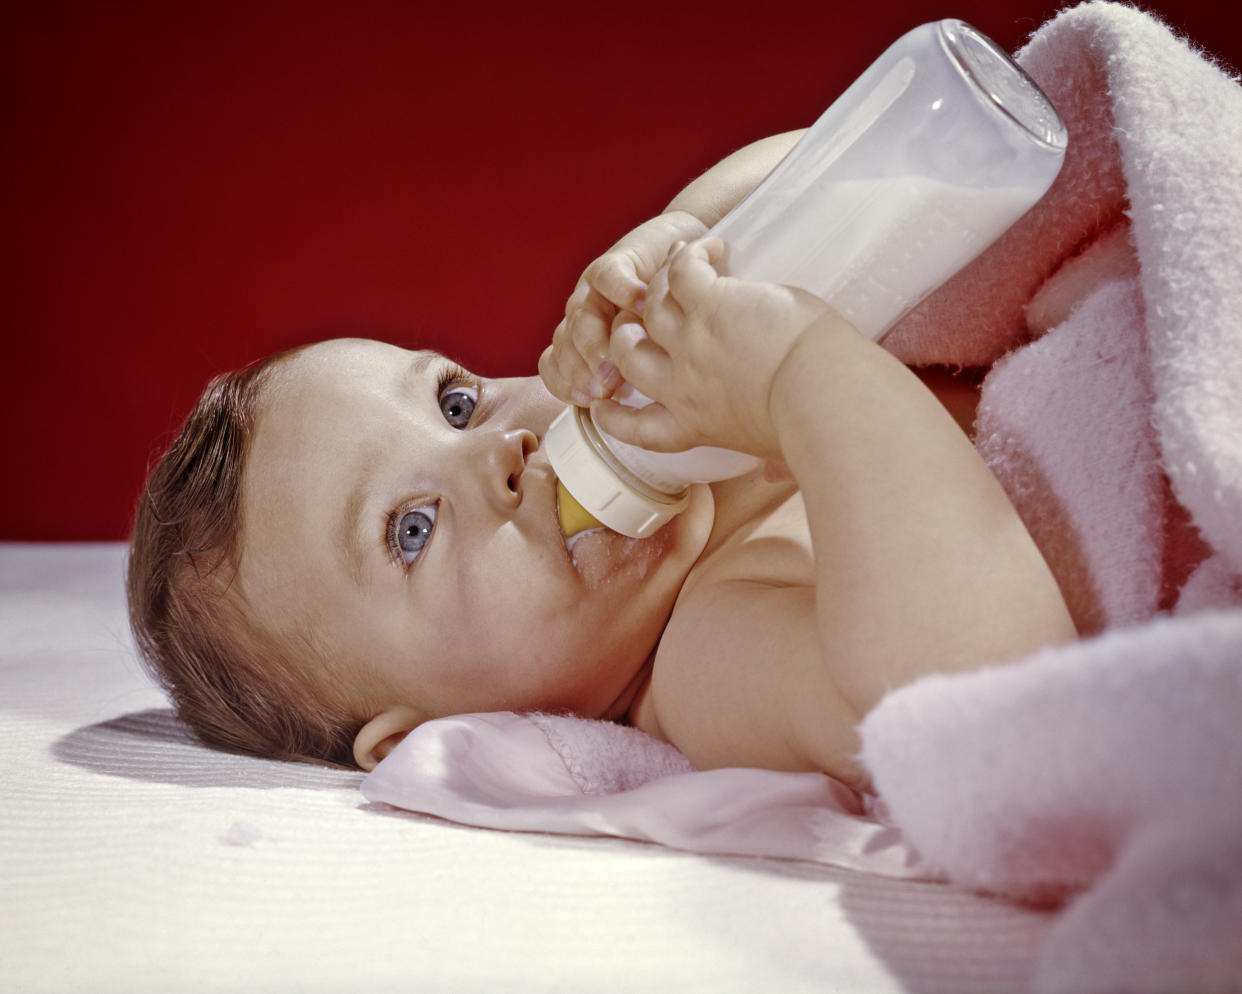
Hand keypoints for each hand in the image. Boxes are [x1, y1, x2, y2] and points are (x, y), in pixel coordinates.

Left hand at [539, 210, 706, 405]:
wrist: (703, 259)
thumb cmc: (686, 320)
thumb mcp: (665, 358)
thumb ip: (648, 385)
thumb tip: (651, 424)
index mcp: (587, 349)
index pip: (558, 372)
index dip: (568, 388)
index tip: (592, 407)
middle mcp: (586, 320)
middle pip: (566, 348)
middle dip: (582, 372)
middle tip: (607, 390)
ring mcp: (597, 291)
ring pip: (580, 317)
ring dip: (597, 341)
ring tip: (622, 357)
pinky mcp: (618, 259)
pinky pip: (608, 276)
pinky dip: (622, 290)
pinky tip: (643, 304)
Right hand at [591, 237, 846, 459]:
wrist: (820, 397)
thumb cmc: (810, 430)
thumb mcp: (776, 453)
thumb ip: (771, 466)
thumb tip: (774, 479)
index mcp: (694, 425)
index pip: (635, 426)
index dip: (611, 415)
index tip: (600, 406)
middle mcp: (682, 385)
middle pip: (627, 356)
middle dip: (626, 336)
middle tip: (639, 319)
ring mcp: (691, 341)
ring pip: (648, 307)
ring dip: (659, 286)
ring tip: (680, 268)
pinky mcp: (711, 303)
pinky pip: (680, 271)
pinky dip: (690, 255)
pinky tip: (711, 245)